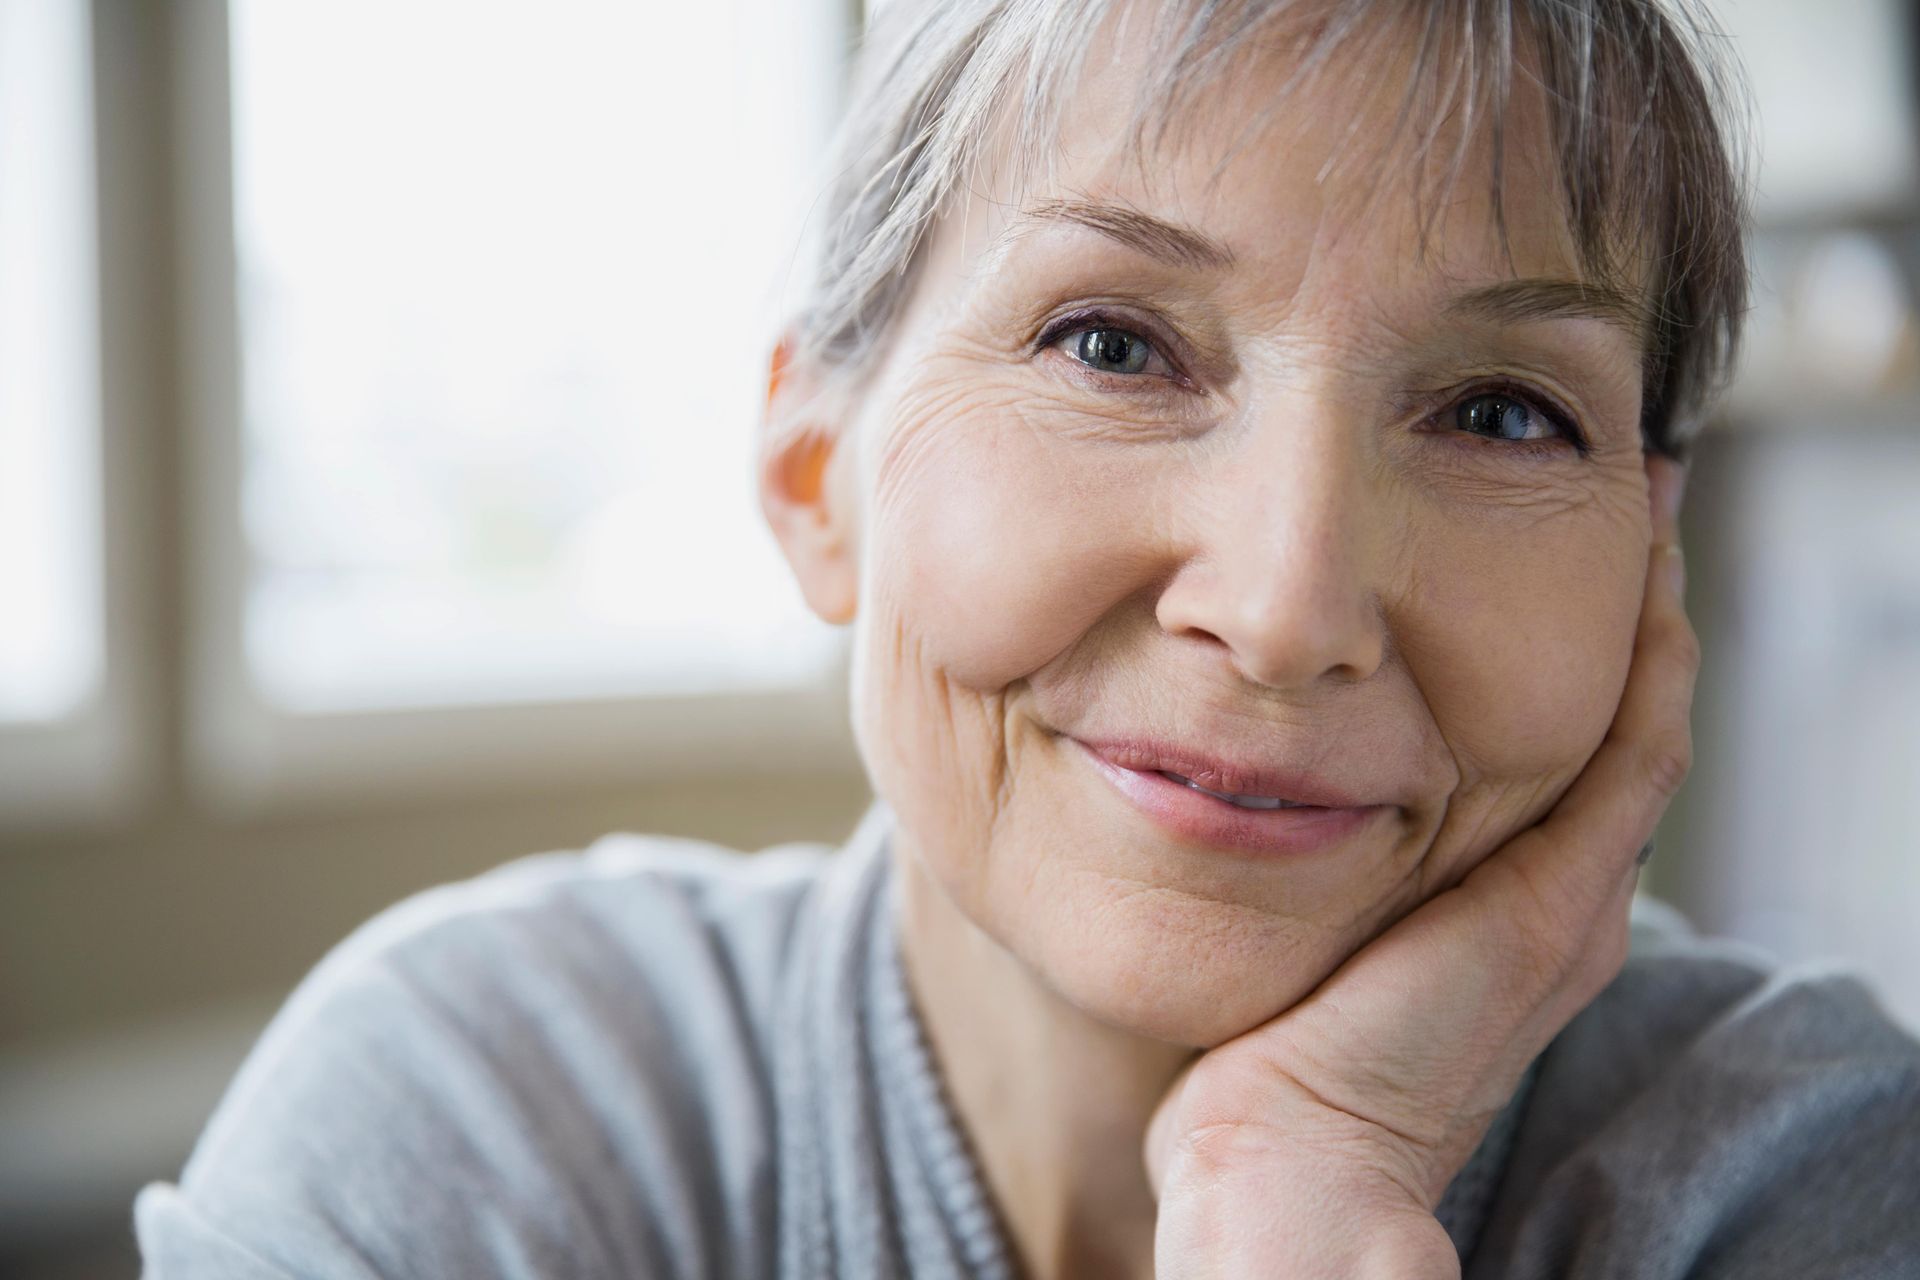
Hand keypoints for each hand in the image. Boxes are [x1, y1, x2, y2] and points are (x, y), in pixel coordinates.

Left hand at [1143, 456, 1697, 1278]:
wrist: (1288, 1158)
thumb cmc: (1257, 1060)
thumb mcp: (1291, 927)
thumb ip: (1295, 858)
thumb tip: (1217, 777)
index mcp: (1495, 911)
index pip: (1554, 759)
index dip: (1567, 659)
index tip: (1549, 557)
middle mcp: (1554, 904)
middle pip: (1614, 731)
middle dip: (1625, 620)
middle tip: (1626, 509)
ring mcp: (1568, 906)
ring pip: (1642, 729)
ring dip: (1651, 620)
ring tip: (1646, 515)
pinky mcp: (1562, 907)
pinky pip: (1637, 759)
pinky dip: (1654, 666)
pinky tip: (1648, 577)